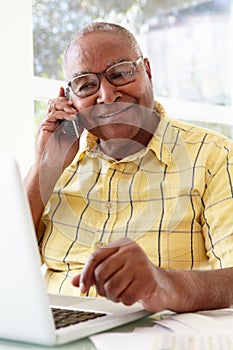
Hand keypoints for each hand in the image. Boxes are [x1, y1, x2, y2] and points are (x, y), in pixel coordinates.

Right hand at [35, 87, 81, 170]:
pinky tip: (72, 117)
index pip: (60, 106)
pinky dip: (63, 113)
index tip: (71, 91)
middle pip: (55, 101)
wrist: (52, 166)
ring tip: (74, 110)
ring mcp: (47, 122)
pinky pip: (53, 114)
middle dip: (66, 99)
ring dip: (64, 104)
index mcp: (58, 122)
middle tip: (76, 104)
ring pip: (53, 104)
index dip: (65, 97)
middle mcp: (51, 120)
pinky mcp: (44, 126)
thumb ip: (78, 128)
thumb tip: (85, 119)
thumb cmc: (62, 156)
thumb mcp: (75, 139)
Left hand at [72, 238, 232, 312]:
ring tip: (121, 293)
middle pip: (101, 273)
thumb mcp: (115, 270)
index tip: (82, 288)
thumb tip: (74, 281)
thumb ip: (95, 274)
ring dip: (113, 296)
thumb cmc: (135, 276)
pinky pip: (125, 297)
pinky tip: (132, 296)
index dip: (85, 274)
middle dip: (101, 288)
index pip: (96, 256)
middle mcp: (131, 250)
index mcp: (122, 244)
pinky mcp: (148, 280)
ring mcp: (141, 264)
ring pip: (112, 287)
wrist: (163, 285)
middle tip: (109, 291)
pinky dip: (125, 301)